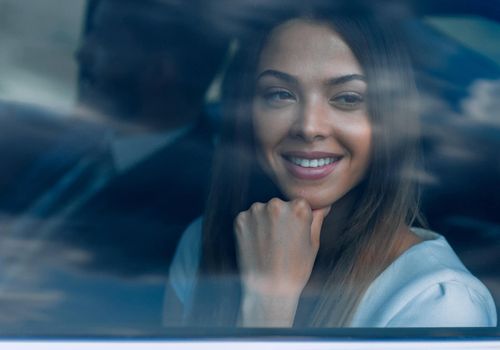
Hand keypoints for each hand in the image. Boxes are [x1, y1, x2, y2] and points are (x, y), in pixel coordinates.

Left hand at [234, 198, 329, 325]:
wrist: (268, 291)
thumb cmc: (296, 269)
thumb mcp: (313, 243)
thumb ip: (316, 219)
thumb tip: (322, 205)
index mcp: (299, 208)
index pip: (301, 204)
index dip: (299, 220)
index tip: (296, 236)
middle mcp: (277, 204)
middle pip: (281, 206)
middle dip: (282, 219)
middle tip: (282, 243)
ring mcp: (256, 211)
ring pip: (264, 211)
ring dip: (266, 222)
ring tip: (269, 246)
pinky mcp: (240, 220)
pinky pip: (249, 219)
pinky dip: (252, 228)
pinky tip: (258, 245)